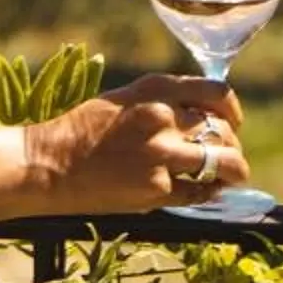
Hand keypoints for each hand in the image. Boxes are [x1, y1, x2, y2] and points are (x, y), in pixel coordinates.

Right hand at [24, 73, 249, 214]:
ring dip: (232, 170)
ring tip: (226, 177)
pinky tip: (202, 192)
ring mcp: (162, 154)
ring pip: (226, 161)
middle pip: (223, 129)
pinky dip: (208, 193)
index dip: (232, 109)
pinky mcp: (158, 188)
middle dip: (230, 145)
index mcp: (154, 90)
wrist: (50, 165)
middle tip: (223, 156)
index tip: (231, 121)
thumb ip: (162, 102)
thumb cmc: (83, 131)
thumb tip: (202, 115)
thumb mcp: (123, 100)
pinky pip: (202, 191)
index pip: (216, 92)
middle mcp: (163, 116)